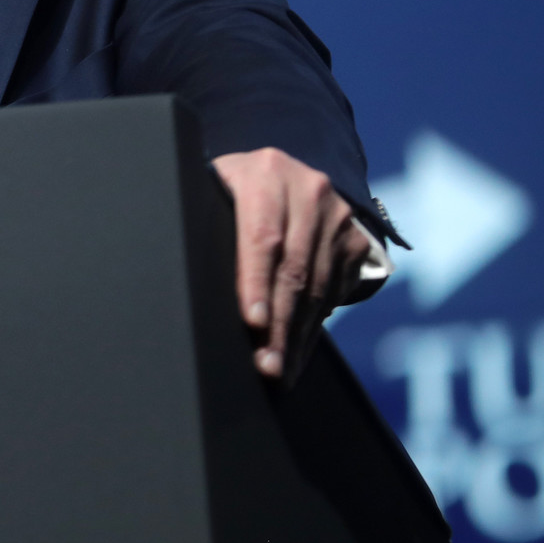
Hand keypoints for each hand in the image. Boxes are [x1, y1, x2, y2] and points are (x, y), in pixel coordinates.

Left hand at [211, 147, 371, 380]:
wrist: (283, 174)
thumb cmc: (230, 191)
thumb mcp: (215, 192)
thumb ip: (208, 223)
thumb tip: (188, 278)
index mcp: (265, 174)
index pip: (262, 236)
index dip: (257, 282)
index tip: (253, 322)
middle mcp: (309, 190)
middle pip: (294, 268)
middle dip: (280, 323)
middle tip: (267, 365)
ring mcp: (338, 215)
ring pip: (318, 285)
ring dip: (298, 334)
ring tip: (280, 369)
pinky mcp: (355, 239)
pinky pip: (336, 291)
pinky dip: (315, 325)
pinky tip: (299, 350)